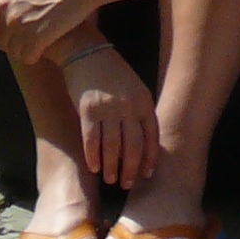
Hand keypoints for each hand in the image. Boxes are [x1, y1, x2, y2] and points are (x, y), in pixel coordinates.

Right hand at [60, 43, 156, 189]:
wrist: (88, 54)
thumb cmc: (113, 75)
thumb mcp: (134, 89)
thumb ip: (138, 112)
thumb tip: (141, 142)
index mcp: (144, 100)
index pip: (151, 134)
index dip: (150, 156)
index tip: (148, 174)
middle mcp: (129, 105)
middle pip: (134, 144)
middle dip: (132, 167)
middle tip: (128, 185)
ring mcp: (108, 108)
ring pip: (113, 145)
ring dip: (112, 166)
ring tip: (111, 180)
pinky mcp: (88, 110)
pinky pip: (92, 139)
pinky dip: (94, 156)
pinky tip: (95, 168)